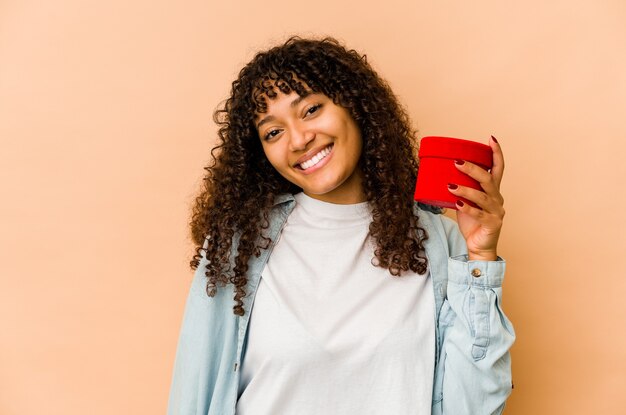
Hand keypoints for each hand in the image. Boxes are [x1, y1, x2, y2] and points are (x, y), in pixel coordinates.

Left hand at [447, 136, 504, 260]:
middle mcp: (497, 199)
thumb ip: (460, 190)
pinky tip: (457, 203)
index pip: (498, 168)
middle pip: (488, 179)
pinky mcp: (492, 224)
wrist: (478, 247)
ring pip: (482, 196)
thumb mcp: (466, 202)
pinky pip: (479, 214)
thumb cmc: (472, 224)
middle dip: (473, 169)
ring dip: (466, 189)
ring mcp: (496, 212)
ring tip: (451, 185)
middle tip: (457, 162)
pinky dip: (467, 208)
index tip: (491, 139)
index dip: (496, 154)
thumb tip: (441, 177)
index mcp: (493, 191)